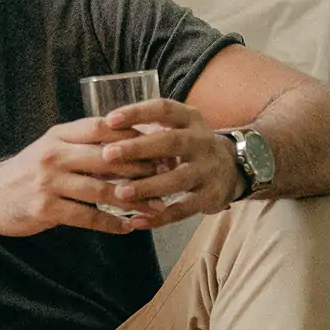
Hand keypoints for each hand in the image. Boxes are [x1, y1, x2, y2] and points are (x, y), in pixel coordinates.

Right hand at [0, 117, 166, 235]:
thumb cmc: (29, 171)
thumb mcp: (53, 148)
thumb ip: (84, 145)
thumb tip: (131, 146)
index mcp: (59, 135)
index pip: (103, 127)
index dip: (135, 135)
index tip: (161, 145)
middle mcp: (54, 154)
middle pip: (108, 158)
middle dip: (142, 168)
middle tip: (169, 177)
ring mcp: (49, 182)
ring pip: (102, 189)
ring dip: (134, 200)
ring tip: (157, 207)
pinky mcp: (45, 208)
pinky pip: (87, 216)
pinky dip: (110, 222)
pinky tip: (127, 226)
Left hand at [100, 99, 242, 229]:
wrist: (231, 168)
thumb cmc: (185, 145)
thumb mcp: (174, 128)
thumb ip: (144, 129)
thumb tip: (97, 131)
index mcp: (189, 119)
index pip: (164, 109)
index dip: (137, 113)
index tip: (109, 120)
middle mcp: (202, 141)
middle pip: (172, 143)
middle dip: (139, 149)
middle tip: (108, 154)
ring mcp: (208, 170)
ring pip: (178, 179)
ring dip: (148, 187)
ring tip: (120, 193)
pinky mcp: (210, 197)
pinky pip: (183, 209)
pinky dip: (159, 217)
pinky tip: (136, 220)